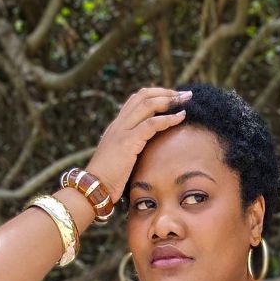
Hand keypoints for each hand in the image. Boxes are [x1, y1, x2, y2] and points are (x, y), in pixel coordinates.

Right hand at [86, 86, 191, 204]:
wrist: (94, 188)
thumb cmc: (107, 180)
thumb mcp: (119, 159)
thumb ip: (130, 150)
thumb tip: (145, 153)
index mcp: (116, 127)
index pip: (136, 100)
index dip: (155, 95)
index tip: (172, 98)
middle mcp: (119, 124)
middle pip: (143, 95)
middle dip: (165, 92)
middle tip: (184, 94)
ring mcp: (122, 130)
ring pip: (148, 104)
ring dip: (170, 100)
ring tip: (186, 100)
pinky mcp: (128, 141)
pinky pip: (152, 124)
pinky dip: (168, 119)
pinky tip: (181, 117)